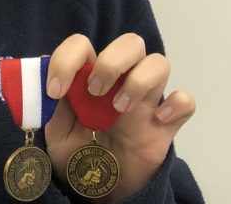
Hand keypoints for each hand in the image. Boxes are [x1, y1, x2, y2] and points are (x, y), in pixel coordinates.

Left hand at [44, 34, 194, 200]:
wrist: (98, 190)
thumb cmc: (76, 153)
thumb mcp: (55, 132)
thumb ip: (52, 107)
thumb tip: (44, 80)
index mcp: (89, 76)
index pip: (83, 45)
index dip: (68, 59)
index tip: (55, 90)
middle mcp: (120, 81)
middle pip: (131, 42)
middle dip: (112, 61)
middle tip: (95, 92)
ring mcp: (145, 101)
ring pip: (159, 63)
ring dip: (139, 80)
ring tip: (119, 109)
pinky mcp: (165, 125)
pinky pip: (185, 101)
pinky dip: (177, 104)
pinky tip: (159, 121)